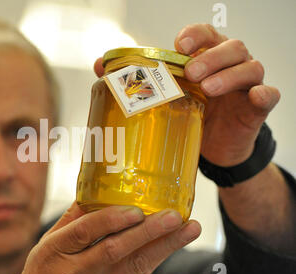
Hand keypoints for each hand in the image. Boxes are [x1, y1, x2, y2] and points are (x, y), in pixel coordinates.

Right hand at [12, 202, 200, 273]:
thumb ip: (72, 219)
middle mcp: (75, 273)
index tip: (136, 209)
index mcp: (55, 251)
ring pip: (134, 268)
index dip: (112, 220)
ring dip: (164, 247)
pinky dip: (155, 260)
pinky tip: (170, 246)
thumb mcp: (47, 244)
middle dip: (149, 232)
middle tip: (175, 216)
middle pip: (116, 251)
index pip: (85, 232)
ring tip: (188, 229)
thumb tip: (98, 190)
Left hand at [94, 23, 280, 166]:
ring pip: (249, 67)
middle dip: (211, 57)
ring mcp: (245, 85)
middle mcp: (228, 65)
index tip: (179, 45)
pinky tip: (254, 97)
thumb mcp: (165, 95)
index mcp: (205, 57)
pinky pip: (268, 95)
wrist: (212, 146)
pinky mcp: (256, 107)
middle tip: (192, 72)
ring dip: (230, 74)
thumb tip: (99, 65)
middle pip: (230, 47)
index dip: (195, 35)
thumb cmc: (188, 113)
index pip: (205, 35)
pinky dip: (263, 94)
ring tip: (209, 88)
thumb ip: (136, 79)